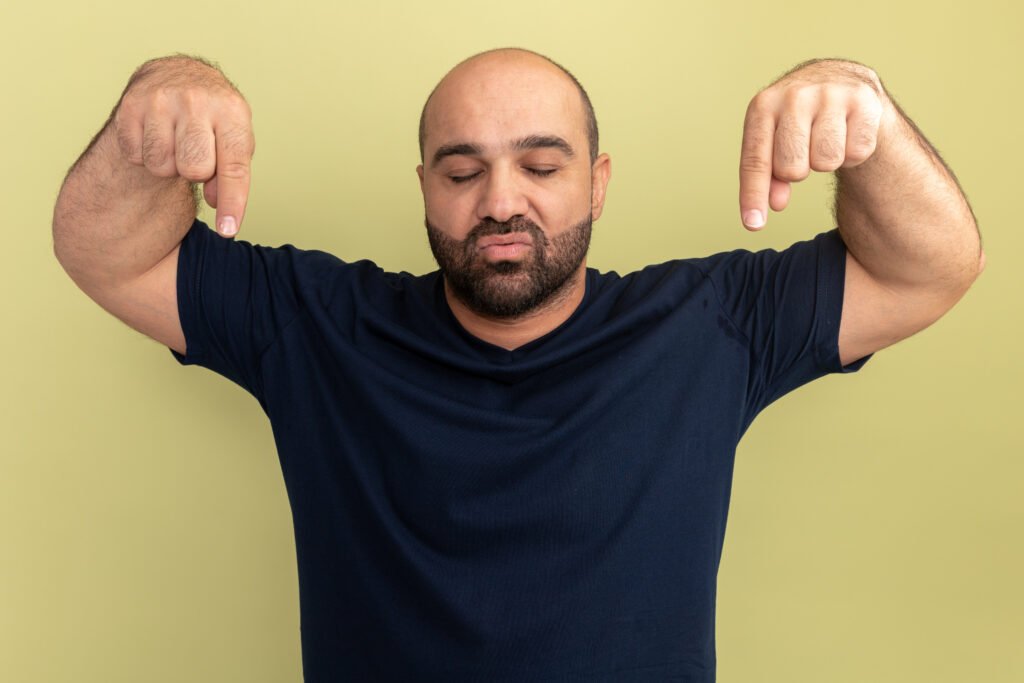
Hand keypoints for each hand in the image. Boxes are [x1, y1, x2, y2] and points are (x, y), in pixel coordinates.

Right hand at [111, 55, 254, 236]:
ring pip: (161, 164)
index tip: (228, 230)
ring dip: (168, 164)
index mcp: (232, 110)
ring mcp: (160, 100)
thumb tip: (216, 202)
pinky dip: (145, 154)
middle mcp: (197, 100)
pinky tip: (154, 134)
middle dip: (196, 172)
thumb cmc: (214, 119)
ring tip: (176, 142)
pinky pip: (135, 156)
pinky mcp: (129, 105)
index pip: (234, 166)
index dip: (232, 202)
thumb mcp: (233, 140)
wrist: (177, 75)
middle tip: (196, 153)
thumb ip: (230, 174)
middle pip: (194, 169)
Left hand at [738, 58, 888, 230]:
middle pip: (792, 168)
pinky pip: (856, 153)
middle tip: (804, 150)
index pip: (756, 161)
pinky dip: (853, 153)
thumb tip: (775, 205)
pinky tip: (848, 132)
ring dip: (827, 161)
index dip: (754, 195)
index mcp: (763, 105)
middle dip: (798, 171)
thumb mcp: (773, 142)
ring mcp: (831, 93)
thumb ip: (767, 176)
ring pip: (826, 161)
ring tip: (827, 139)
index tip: (753, 225)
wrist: (841, 80)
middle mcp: (795, 94)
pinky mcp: (864, 99)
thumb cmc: (799, 120)